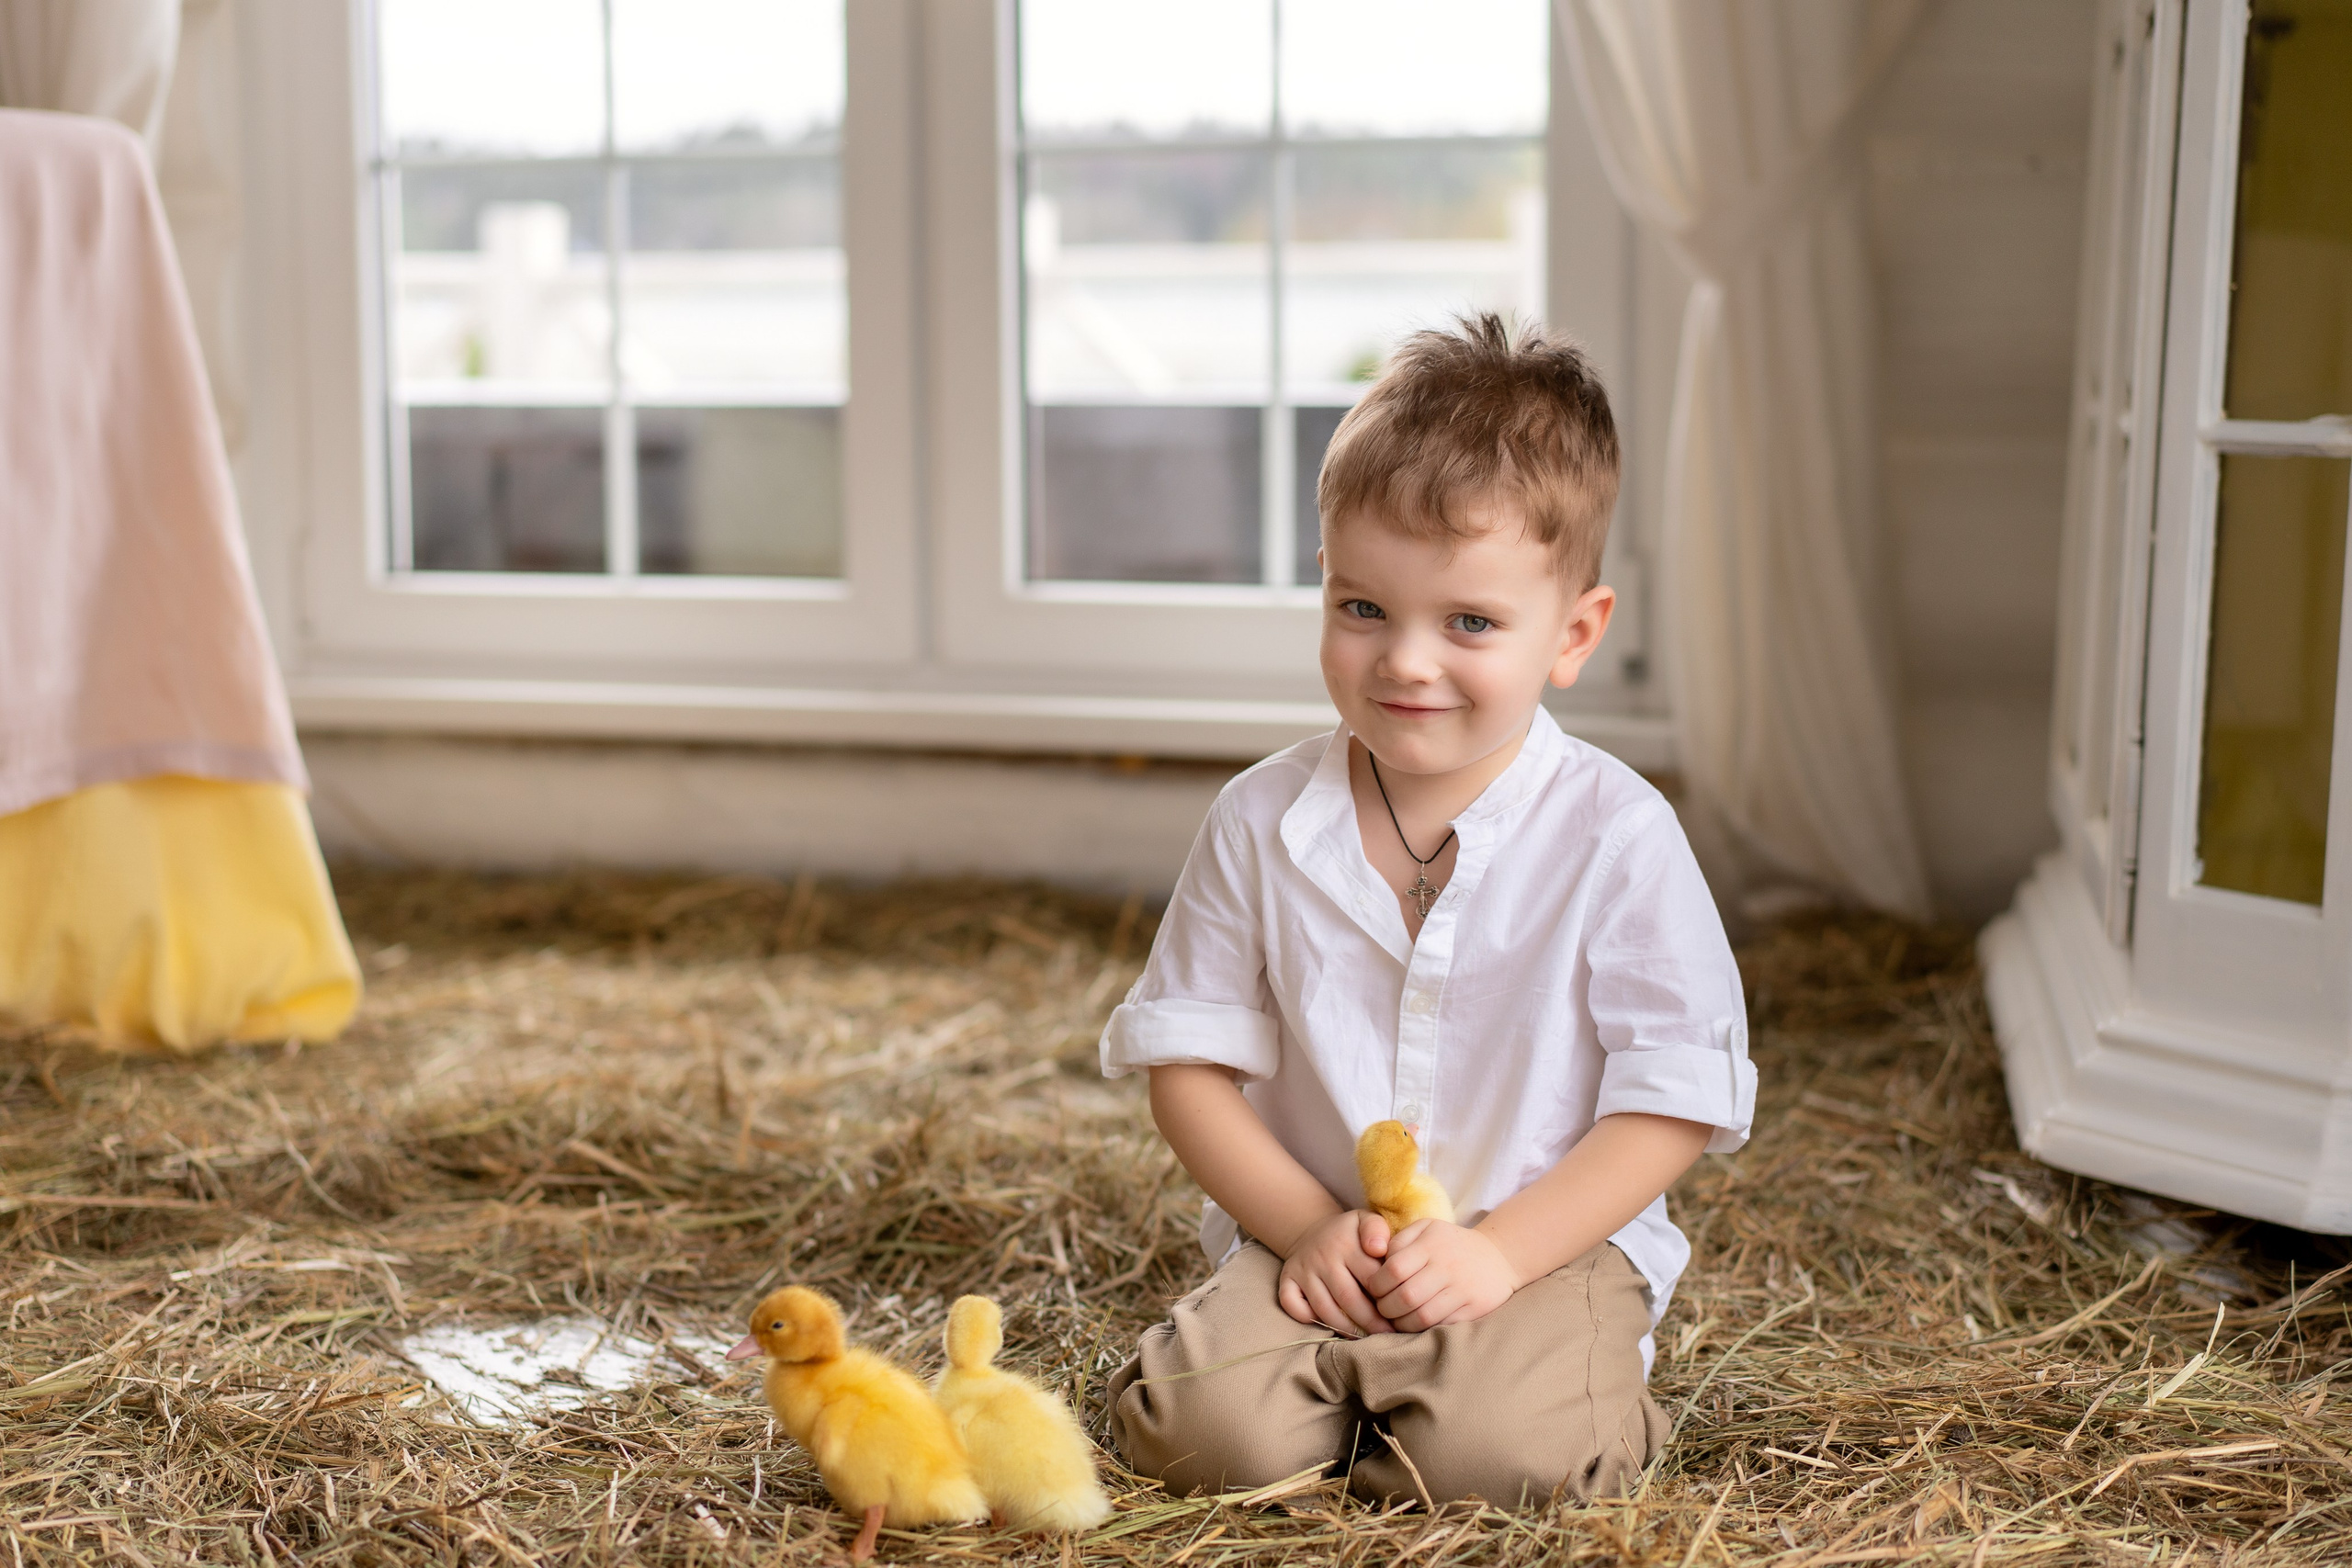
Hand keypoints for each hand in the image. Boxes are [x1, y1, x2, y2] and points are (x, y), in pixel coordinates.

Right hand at [1276, 1211, 1396, 1336]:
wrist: (1313, 1231)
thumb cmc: (1350, 1234)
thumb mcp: (1366, 1221)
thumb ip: (1378, 1229)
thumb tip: (1379, 1248)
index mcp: (1345, 1243)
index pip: (1370, 1278)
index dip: (1387, 1298)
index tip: (1399, 1312)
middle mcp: (1321, 1257)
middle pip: (1348, 1298)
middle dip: (1370, 1321)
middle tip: (1387, 1333)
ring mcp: (1303, 1270)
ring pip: (1324, 1308)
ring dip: (1345, 1328)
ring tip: (1364, 1337)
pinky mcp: (1287, 1280)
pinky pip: (1292, 1305)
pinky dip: (1307, 1318)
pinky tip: (1328, 1326)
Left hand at [1363, 1220, 1521, 1329]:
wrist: (1498, 1257)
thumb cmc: (1450, 1244)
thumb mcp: (1426, 1229)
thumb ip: (1399, 1240)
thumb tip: (1377, 1262)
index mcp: (1431, 1244)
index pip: (1393, 1269)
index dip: (1377, 1285)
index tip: (1375, 1290)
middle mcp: (1447, 1266)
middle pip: (1405, 1296)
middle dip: (1386, 1308)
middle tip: (1383, 1309)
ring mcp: (1462, 1289)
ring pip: (1423, 1316)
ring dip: (1402, 1324)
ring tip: (1396, 1320)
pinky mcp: (1474, 1308)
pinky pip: (1442, 1325)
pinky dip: (1424, 1329)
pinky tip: (1416, 1324)